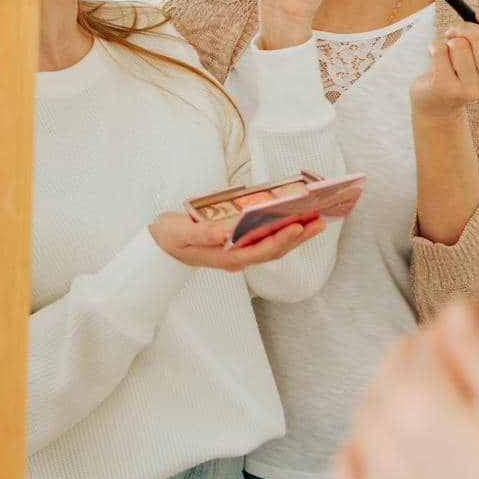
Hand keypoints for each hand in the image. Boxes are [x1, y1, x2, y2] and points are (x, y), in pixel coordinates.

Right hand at [148, 212, 327, 270]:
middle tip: (319, 222)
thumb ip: (201, 233)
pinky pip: (265, 240)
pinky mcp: (237, 245)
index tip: (298, 226)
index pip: (257, 251)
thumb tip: (223, 233)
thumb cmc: (169, 238)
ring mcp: (236, 253)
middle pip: (272, 251)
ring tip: (316, 221)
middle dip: (297, 237)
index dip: (280, 240)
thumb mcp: (180, 233)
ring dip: (295, 236)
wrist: (159, 246)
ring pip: (271, 247)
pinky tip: (293, 221)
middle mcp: (234, 258)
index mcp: (223, 256)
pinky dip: (282, 232)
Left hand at [335, 303, 478, 478]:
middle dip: (425, 363)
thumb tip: (456, 309)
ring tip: (445, 421)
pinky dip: (365, 447)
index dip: (458, 336)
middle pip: (392, 365)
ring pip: (370, 405)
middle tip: (469, 385)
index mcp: (417, 396)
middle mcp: (380, 429)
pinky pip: (349, 461)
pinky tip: (394, 453)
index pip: (426, 335)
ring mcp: (370, 471)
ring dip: (398, 398)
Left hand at [409, 7, 478, 121]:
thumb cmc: (460, 71)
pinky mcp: (445, 88)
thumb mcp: (478, 52)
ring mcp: (469, 89)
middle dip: (462, 28)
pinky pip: (439, 49)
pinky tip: (435, 61)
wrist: (437, 104)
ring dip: (447, 42)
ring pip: (458, 43)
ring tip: (446, 54)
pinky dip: (433, 48)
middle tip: (453, 33)